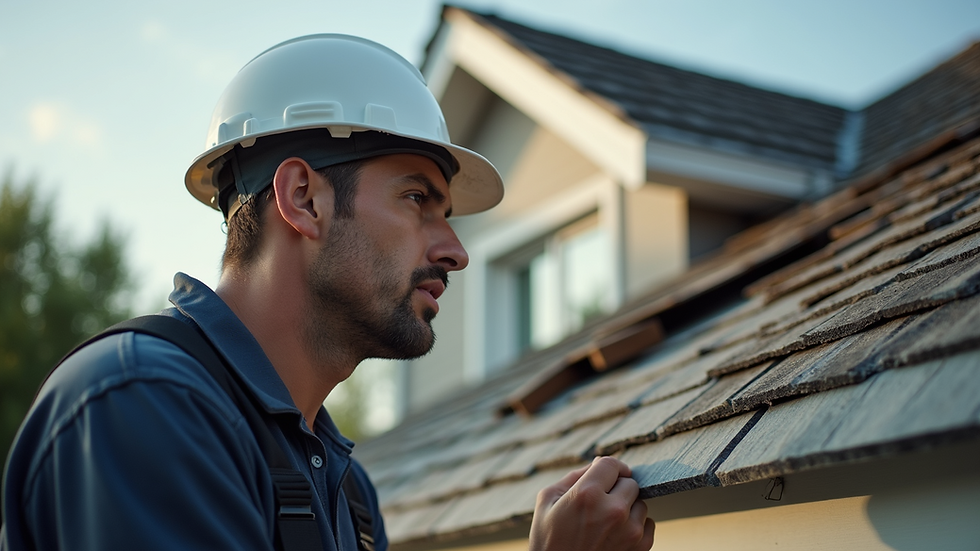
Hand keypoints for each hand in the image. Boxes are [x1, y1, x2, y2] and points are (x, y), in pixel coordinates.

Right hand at [529, 456, 654, 550]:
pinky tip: (615, 535)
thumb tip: (599, 463)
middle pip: (630, 483)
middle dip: (616, 489)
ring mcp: (630, 531)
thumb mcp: (547, 501)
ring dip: (627, 508)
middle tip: (600, 504)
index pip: (612, 464)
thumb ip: (574, 476)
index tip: (606, 476)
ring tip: (605, 523)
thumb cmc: (549, 540)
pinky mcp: (640, 548)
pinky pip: (648, 523)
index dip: (608, 468)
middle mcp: (613, 510)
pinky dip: (635, 526)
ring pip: (640, 503)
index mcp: (587, 494)